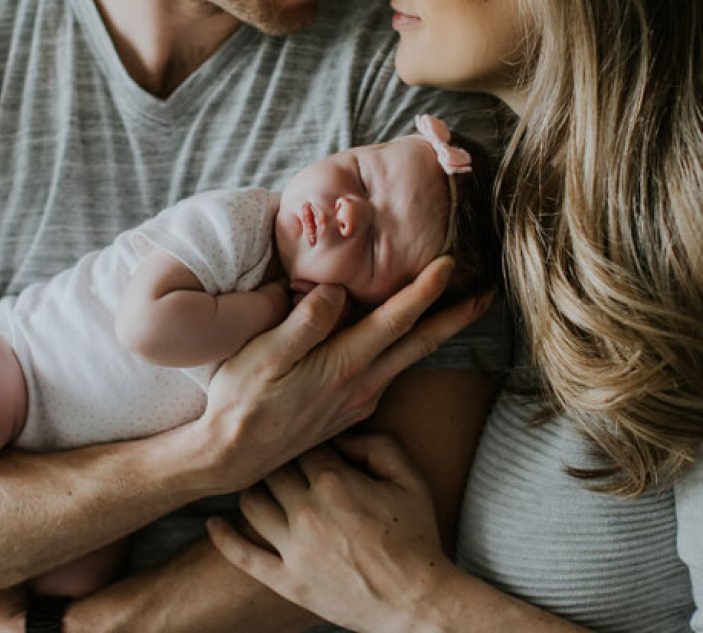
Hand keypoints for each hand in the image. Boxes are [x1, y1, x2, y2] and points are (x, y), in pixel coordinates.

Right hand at [199, 256, 491, 488]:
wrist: (231, 457)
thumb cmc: (242, 400)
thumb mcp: (265, 354)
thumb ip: (305, 321)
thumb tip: (338, 291)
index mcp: (343, 364)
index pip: (397, 320)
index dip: (426, 290)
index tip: (452, 263)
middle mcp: (362, 384)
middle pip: (420, 343)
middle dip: (458, 316)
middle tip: (489, 293)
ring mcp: (359, 401)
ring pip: (409, 359)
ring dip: (438, 333)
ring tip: (458, 311)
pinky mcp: (350, 411)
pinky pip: (389, 371)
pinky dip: (408, 349)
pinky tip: (402, 341)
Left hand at [207, 434, 452, 632]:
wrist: (417, 602)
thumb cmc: (417, 535)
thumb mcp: (408, 477)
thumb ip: (376, 443)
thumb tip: (340, 434)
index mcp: (335, 481)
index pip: (299, 443)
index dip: (302, 438)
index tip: (306, 439)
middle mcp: (308, 512)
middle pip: (271, 468)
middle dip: (276, 459)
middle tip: (280, 458)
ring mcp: (294, 549)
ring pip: (252, 503)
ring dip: (253, 488)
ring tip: (262, 483)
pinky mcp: (287, 581)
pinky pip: (243, 555)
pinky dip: (223, 536)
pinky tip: (213, 522)